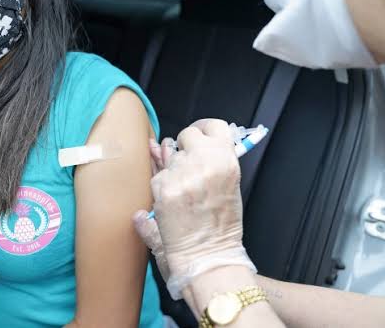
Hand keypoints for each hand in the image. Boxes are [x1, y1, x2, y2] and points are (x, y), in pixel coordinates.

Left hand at [143, 119, 244, 276]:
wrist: (210, 258)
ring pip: (168, 156)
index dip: (202, 129)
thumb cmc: (221, 228)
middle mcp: (206, 163)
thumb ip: (209, 162)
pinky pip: (157, 176)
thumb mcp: (228, 188)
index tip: (198, 135)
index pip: (214, 127)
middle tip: (187, 168)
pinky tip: (171, 201)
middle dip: (183, 148)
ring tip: (182, 192)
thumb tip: (181, 144)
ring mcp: (183, 174)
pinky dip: (160, 187)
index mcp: (227, 162)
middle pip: (186, 136)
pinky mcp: (165, 189)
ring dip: (171, 169)